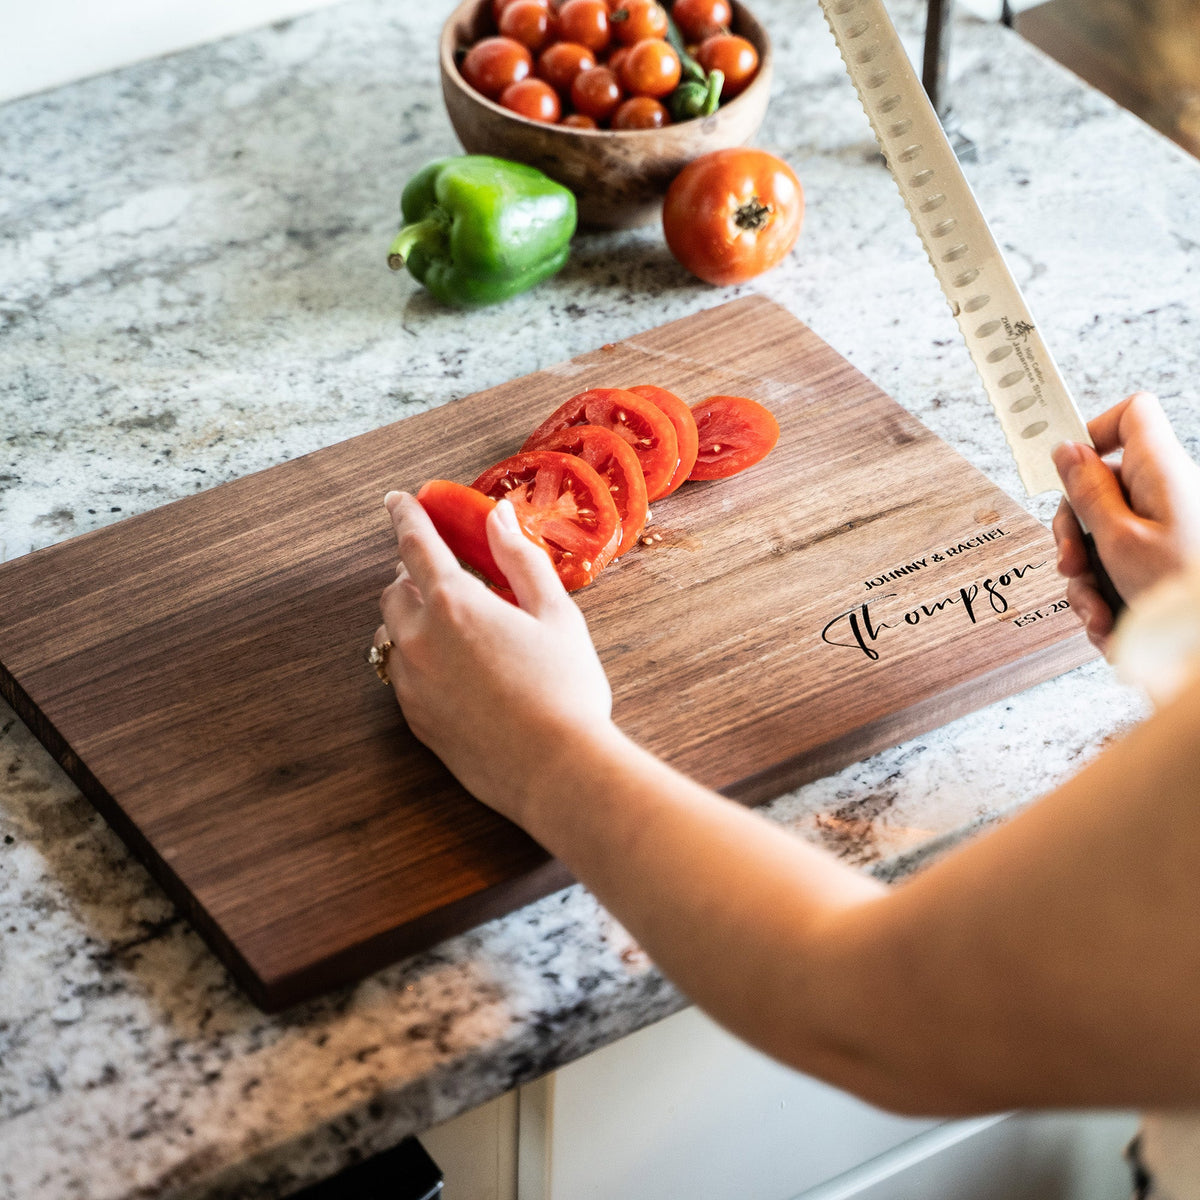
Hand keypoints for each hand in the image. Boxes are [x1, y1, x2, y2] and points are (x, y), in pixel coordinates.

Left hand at [376, 491, 612, 821]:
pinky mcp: (415, 718)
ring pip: (392, 633)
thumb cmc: (565, 690)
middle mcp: (419, 639)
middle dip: (412, 572)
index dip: (405, 516)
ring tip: (455, 623)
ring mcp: (411, 682)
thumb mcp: (555, 614)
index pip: (414, 545)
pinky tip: (459, 669)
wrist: (555, 771)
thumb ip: (520, 559)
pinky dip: (419, 657)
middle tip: (444, 570)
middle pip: (394, 590)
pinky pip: (403, 673)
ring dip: (413, 616)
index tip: (397, 500)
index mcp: (454, 604)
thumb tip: (497, 517)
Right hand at [1052, 392, 1199, 650]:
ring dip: (1087, 577)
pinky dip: (1105, 597)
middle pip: (1100, 487)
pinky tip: (1111, 624)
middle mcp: (1166, 496)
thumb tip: (1068, 451)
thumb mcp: (1119, 539)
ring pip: (1103, 536)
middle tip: (1072, 563)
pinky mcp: (1162, 562)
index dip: (1094, 432)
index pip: (1130, 415)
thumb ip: (1088, 491)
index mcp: (1161, 473)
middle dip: (1075, 531)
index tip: (1067, 467)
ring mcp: (1166, 530)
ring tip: (1097, 611)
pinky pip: (1118, 568)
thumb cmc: (1182, 591)